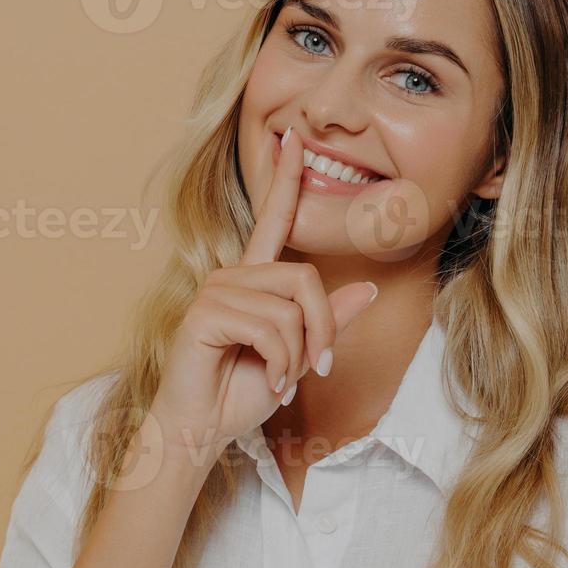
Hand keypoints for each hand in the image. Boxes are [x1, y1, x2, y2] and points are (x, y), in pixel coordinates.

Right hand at [148, 127, 379, 461]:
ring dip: (298, 356)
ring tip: (283, 382)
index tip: (293, 138)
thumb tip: (368, 288)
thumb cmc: (241, 394)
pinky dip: (280, 363)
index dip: (285, 178)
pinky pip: (268, 328)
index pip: (273, 219)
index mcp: (253, 279)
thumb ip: (327, 321)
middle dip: (323, 329)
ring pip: (289, 309)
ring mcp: (216, 291)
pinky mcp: (204, 313)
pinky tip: (269, 384)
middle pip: (305, 278)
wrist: (200, 430)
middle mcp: (233, 275)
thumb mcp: (298, 356)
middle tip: (317, 368)